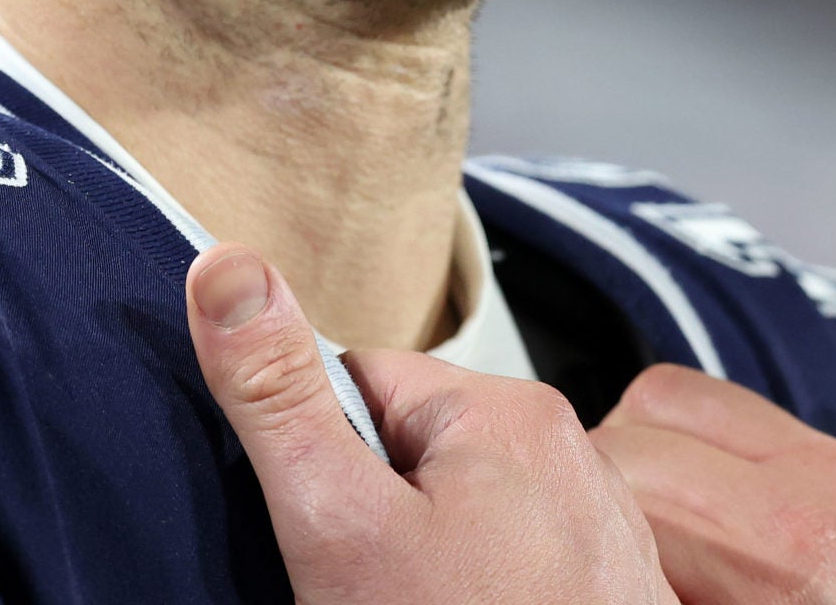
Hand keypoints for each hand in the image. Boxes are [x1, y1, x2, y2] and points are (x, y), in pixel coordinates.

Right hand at [186, 244, 677, 604]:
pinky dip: (479, 600)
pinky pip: (513, 573)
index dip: (316, 461)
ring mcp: (601, 531)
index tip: (318, 529)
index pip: (362, 387)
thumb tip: (225, 264)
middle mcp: (572, 453)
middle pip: (414, 456)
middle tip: (368, 596)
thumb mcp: (338, 523)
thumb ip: (278, 396)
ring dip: (427, 571)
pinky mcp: (610, 594)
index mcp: (507, 409)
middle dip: (374, 521)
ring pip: (465, 523)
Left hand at [591, 329, 835, 604]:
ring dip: (604, 543)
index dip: (649, 434)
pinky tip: (639, 600)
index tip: (658, 486)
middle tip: (625, 538)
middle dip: (609, 487)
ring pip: (611, 519)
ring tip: (626, 575)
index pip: (669, 395)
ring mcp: (755, 596)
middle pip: (622, 451)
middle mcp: (797, 532)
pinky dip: (615, 590)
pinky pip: (625, 590)